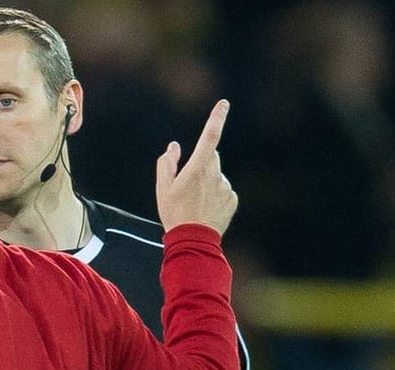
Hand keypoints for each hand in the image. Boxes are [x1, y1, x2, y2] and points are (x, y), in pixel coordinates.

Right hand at [155, 99, 237, 234]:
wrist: (193, 240)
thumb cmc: (174, 213)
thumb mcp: (162, 188)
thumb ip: (167, 163)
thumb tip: (174, 147)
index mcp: (197, 168)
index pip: (210, 137)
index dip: (217, 118)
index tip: (223, 104)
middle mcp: (215, 174)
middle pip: (211, 158)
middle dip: (202, 163)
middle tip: (188, 184)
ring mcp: (225, 187)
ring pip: (217, 176)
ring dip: (208, 182)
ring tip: (195, 202)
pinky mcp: (232, 199)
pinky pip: (223, 191)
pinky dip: (215, 196)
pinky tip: (205, 209)